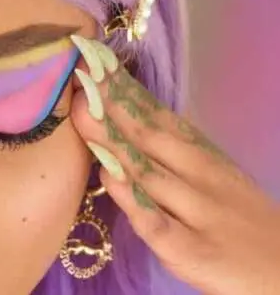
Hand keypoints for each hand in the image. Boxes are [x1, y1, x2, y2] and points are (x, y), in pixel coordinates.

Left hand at [69, 35, 279, 294]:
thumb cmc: (237, 216)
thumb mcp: (212, 173)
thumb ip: (170, 148)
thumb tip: (124, 113)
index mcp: (201, 155)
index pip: (157, 118)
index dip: (123, 93)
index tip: (93, 66)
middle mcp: (199, 177)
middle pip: (148, 139)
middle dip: (111, 110)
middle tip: (79, 83)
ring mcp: (196, 212)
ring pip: (149, 174)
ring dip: (113, 145)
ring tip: (82, 117)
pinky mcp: (190, 250)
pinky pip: (157, 223)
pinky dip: (133, 201)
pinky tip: (109, 182)